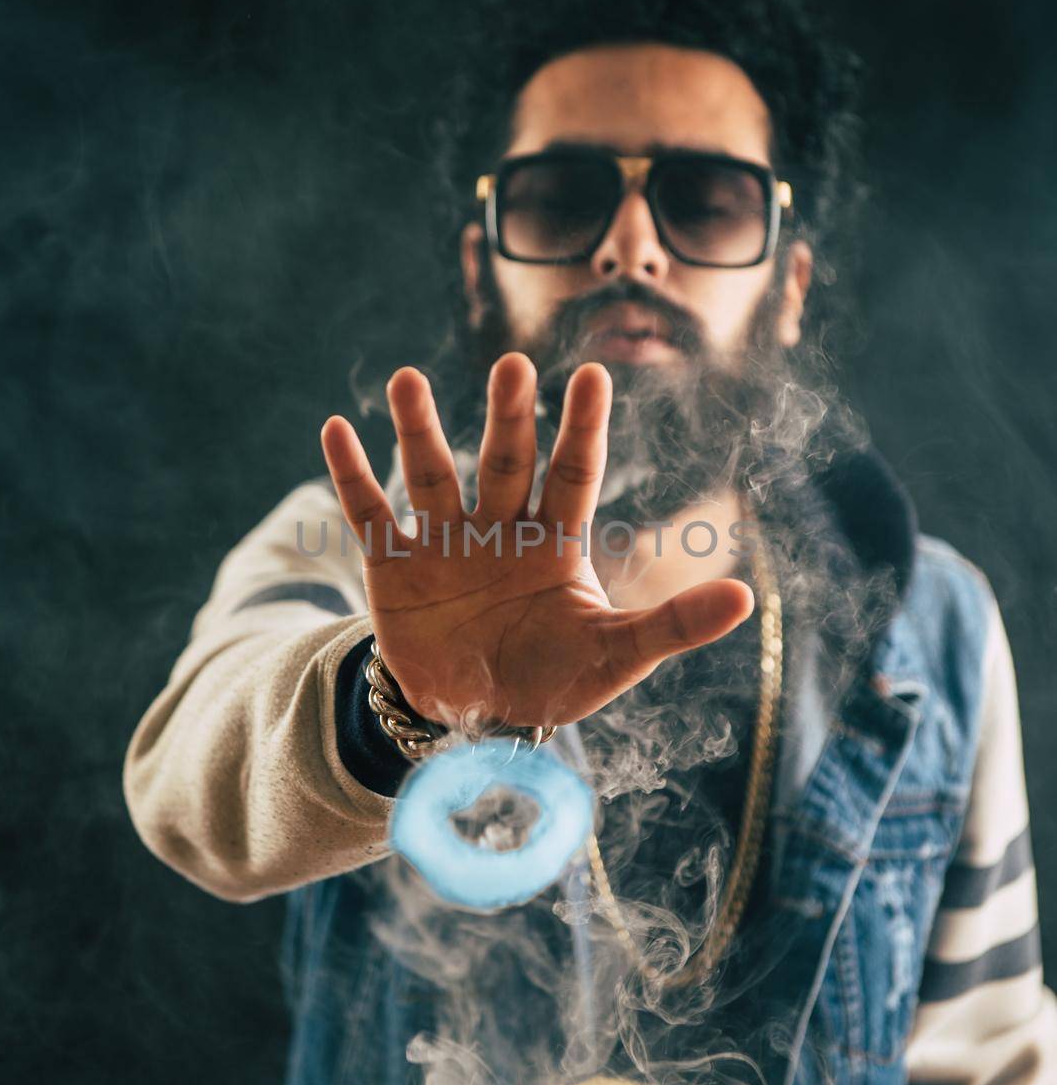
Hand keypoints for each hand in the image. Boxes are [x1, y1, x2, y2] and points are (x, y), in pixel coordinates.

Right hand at [321, 352, 753, 733]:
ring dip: (418, 430)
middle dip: (508, 418)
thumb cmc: (553, 678)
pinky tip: (337, 428)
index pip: (573, 473)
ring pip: (432, 476)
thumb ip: (673, 626)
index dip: (581, 428)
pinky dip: (352, 476)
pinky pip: (369, 514)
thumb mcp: (615, 656)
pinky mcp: (394, 567)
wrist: (475, 718)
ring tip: (406, 380)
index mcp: (556, 540)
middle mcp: (500, 527)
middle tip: (512, 367)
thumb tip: (748, 599)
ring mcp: (444, 542)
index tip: (593, 374)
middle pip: (506, 464)